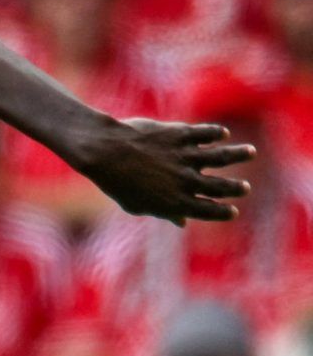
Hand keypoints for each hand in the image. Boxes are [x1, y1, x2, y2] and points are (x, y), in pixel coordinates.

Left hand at [68, 118, 253, 225]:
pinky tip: (222, 133)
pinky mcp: (180, 135)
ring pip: (221, 156)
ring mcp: (184, 157)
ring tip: (250, 152)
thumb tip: (182, 222)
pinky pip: (204, 133)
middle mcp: (185, 181)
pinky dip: (215, 133)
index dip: (222, 212)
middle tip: (246, 187)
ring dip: (238, 154)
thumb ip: (163, 212)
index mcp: (174, 201)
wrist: (104, 152)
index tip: (232, 211)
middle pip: (220, 187)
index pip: (207, 210)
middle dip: (235, 188)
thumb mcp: (136, 204)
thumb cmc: (116, 181)